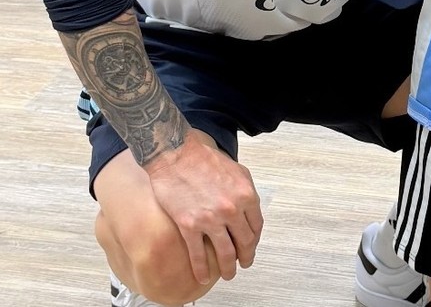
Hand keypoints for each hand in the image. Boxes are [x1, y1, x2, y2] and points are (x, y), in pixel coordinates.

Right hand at [145, 131, 263, 284]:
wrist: (174, 153)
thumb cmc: (202, 157)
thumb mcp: (236, 169)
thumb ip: (245, 190)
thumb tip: (249, 207)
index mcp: (246, 195)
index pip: (257, 226)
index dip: (255, 240)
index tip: (251, 246)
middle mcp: (232, 209)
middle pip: (244, 242)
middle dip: (246, 257)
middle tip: (244, 263)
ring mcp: (211, 219)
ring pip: (225, 253)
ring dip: (228, 268)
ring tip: (228, 274)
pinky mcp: (189, 225)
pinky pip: (198, 254)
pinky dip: (202, 269)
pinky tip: (203, 277)